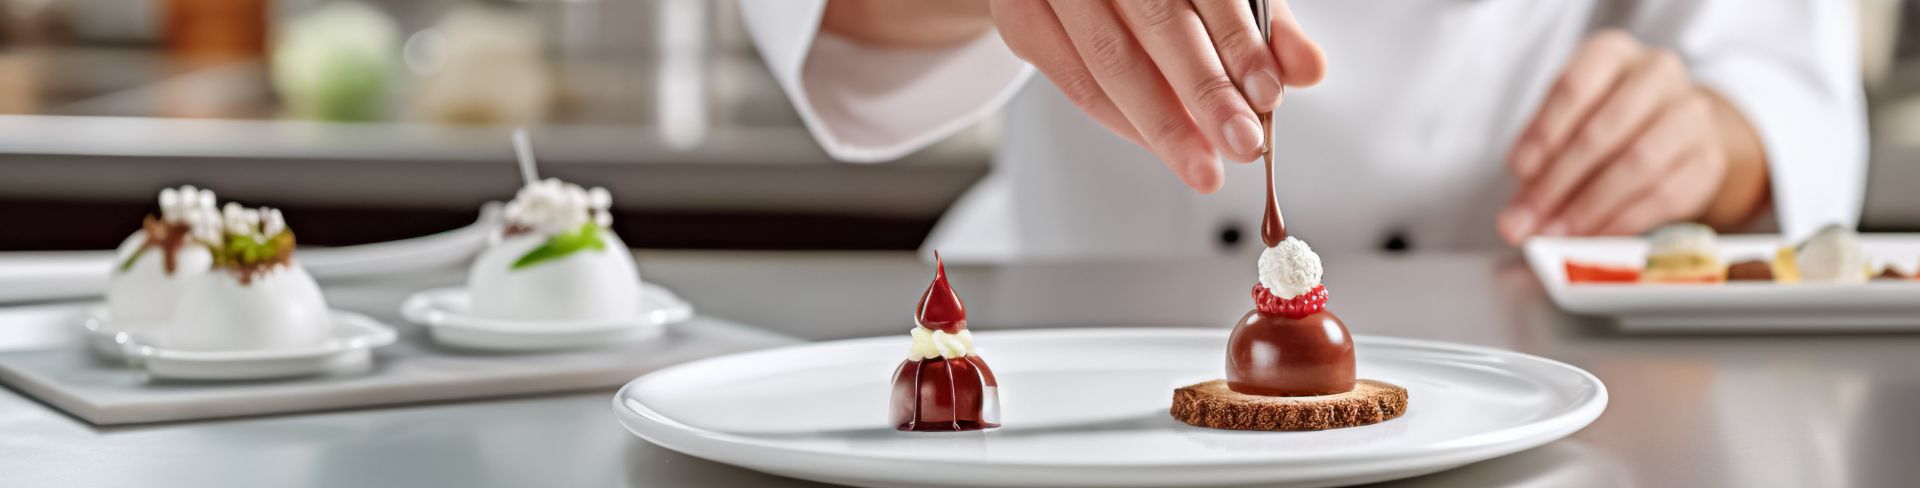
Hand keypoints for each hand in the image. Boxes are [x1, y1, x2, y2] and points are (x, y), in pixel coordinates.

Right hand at [990, 0, 1325, 192]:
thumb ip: (1260, 24)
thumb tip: (1306, 69)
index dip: (1239, 41)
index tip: (1267, 93)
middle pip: (1156, 24)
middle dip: (1204, 93)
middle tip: (1241, 144)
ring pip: (1109, 61)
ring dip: (1161, 123)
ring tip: (1201, 164)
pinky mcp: (1021, 17)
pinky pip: (1074, 82)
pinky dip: (1119, 120)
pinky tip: (1156, 142)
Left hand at [1499, 30, 1768, 243]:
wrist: (1671, 132)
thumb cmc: (1603, 121)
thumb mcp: (1564, 123)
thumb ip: (1538, 160)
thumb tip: (1517, 216)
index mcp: (1612, 53)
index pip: (1574, 87)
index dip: (1543, 132)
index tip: (1519, 172)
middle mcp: (1658, 74)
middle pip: (1603, 130)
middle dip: (1558, 182)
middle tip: (1527, 218)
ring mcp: (1691, 115)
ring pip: (1637, 163)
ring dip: (1589, 206)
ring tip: (1555, 231)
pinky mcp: (1708, 159)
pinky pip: (1664, 195)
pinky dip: (1622, 221)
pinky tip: (1593, 235)